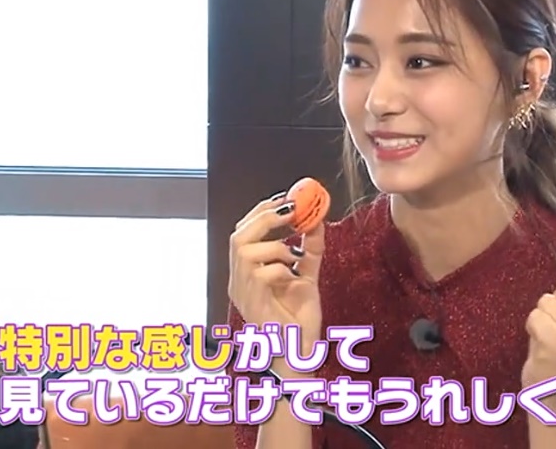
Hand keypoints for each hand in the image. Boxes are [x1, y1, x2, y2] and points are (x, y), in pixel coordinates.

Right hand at [228, 193, 325, 354]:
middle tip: (292, 211)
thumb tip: (317, 220)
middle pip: (238, 235)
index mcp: (246, 273)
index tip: (286, 199)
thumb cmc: (298, 322)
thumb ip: (310, 250)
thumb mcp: (308, 277)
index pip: (243, 232)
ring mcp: (242, 293)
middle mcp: (238, 281)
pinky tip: (292, 276)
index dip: (262, 211)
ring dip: (275, 244)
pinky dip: (280, 267)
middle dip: (265, 217)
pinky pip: (261, 273)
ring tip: (294, 255)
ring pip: (244, 250)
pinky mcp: (253, 305)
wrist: (299, 357)